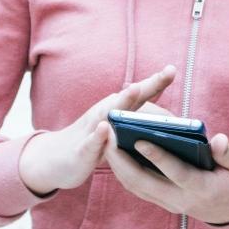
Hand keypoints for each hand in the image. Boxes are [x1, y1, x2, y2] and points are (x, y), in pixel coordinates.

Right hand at [18, 66, 175, 195]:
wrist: (55, 159)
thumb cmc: (95, 142)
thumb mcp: (118, 129)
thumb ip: (140, 122)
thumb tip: (171, 122)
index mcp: (118, 109)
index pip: (141, 94)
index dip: (157, 82)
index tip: (173, 69)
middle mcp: (106, 113)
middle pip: (129, 97)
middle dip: (148, 85)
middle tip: (167, 72)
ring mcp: (93, 129)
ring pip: (109, 114)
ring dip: (122, 102)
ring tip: (135, 88)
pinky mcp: (82, 149)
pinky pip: (91, 142)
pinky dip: (98, 136)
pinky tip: (104, 128)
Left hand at [104, 130, 228, 225]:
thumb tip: (218, 140)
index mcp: (203, 188)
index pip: (176, 172)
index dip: (158, 157)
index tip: (139, 139)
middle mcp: (182, 200)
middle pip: (145, 183)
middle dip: (123, 161)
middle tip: (109, 136)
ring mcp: (171, 203)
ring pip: (137, 187)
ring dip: (118, 166)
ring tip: (107, 140)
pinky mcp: (164, 202)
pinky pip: (139, 188)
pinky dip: (124, 171)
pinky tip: (117, 152)